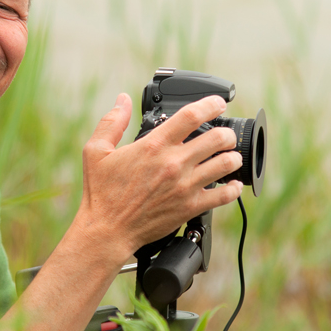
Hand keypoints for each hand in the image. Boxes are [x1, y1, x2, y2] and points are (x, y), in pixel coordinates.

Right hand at [74, 93, 243, 259]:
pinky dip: (234, 188)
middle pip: (217, 138)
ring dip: (233, 157)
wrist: (108, 230)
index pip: (192, 116)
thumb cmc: (102, 192)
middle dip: (226, 133)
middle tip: (224, 135)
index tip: (218, 103)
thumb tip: (122, 100)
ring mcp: (184, 186)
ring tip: (230, 156)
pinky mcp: (190, 207)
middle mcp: (173, 163)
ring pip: (226, 164)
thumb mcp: (97, 151)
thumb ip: (112, 122)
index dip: (211, 104)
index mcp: (154, 145)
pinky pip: (224, 195)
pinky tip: (233, 184)